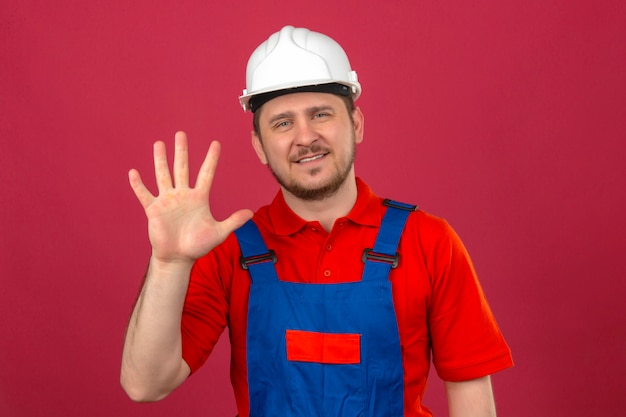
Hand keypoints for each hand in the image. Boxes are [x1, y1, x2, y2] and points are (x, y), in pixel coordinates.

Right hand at [128, 131, 252, 263]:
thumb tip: (251, 213)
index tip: (216, 143)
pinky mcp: (154, 209)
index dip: (211, 159)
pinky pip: (144, 194)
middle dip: (182, 151)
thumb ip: (233, 221)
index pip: (206, 173)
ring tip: (159, 144)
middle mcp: (183, 195)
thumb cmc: (198, 245)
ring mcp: (167, 200)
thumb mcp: (219, 232)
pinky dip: (138, 185)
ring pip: (163, 175)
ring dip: (160, 160)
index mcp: (199, 198)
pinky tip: (133, 172)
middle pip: (182, 168)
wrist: (178, 258)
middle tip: (181, 133)